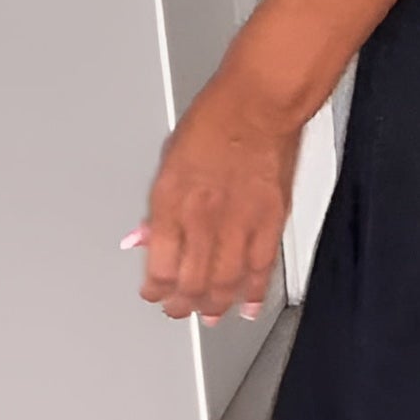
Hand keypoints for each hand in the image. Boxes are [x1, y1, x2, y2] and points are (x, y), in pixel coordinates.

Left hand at [130, 69, 301, 324]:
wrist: (258, 104)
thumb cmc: (215, 120)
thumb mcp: (170, 160)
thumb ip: (161, 206)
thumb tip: (148, 237)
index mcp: (171, 203)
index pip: (159, 266)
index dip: (155, 289)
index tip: (154, 293)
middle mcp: (203, 219)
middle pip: (191, 283)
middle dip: (183, 304)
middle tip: (180, 310)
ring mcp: (239, 223)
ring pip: (225, 283)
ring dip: (215, 305)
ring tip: (209, 314)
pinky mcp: (270, 221)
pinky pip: (260, 268)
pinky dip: (254, 292)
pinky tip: (248, 305)